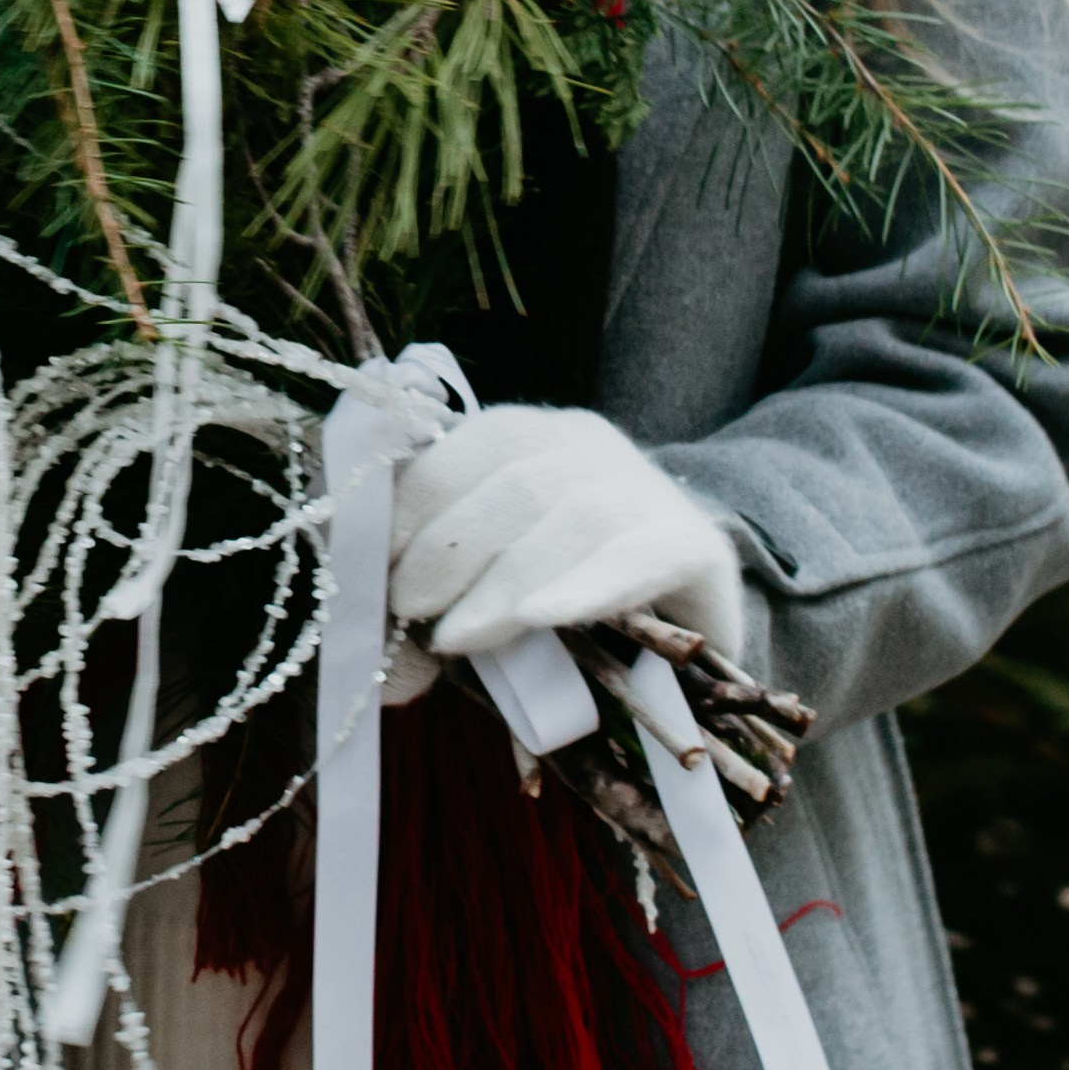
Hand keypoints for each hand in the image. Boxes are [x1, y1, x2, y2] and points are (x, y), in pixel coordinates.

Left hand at [388, 403, 744, 664]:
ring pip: (570, 521)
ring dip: (500, 583)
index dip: (414, 503)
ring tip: (454, 636)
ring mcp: (650, 492)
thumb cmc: (570, 583)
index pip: (468, 449)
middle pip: (515, 484)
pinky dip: (580, 588)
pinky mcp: (695, 547)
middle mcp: (594, 447)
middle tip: (408, 610)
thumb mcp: (501, 558)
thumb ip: (445, 562)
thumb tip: (373, 611)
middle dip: (447, 550)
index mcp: (538, 434)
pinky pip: (634, 560)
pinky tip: (538, 618)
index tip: (373, 562)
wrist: (693, 601)